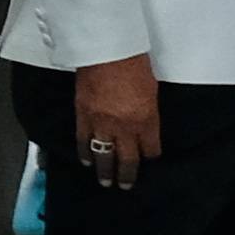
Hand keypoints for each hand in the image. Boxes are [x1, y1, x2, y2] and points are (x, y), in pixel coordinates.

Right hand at [71, 54, 161, 192]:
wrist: (106, 48)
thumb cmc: (134, 62)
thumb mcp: (151, 89)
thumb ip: (147, 110)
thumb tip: (143, 122)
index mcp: (146, 120)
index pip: (150, 149)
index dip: (150, 157)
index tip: (149, 162)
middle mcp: (125, 127)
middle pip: (127, 159)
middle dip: (127, 175)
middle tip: (124, 186)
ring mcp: (102, 122)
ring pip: (103, 154)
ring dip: (104, 170)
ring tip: (104, 181)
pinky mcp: (83, 114)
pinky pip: (83, 140)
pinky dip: (84, 152)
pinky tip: (86, 160)